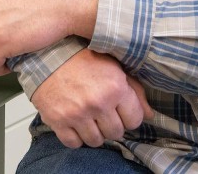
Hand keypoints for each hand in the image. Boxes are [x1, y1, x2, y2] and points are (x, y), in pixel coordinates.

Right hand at [31, 49, 152, 147]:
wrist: (47, 55)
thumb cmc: (82, 58)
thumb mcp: (114, 67)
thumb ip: (135, 91)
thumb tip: (150, 114)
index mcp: (115, 88)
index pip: (135, 120)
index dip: (128, 116)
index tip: (120, 110)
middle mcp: (98, 103)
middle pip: (116, 133)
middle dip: (111, 125)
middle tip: (103, 113)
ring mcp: (77, 114)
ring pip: (96, 141)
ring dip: (94, 132)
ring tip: (88, 117)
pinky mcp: (58, 121)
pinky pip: (74, 144)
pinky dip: (75, 137)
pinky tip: (75, 122)